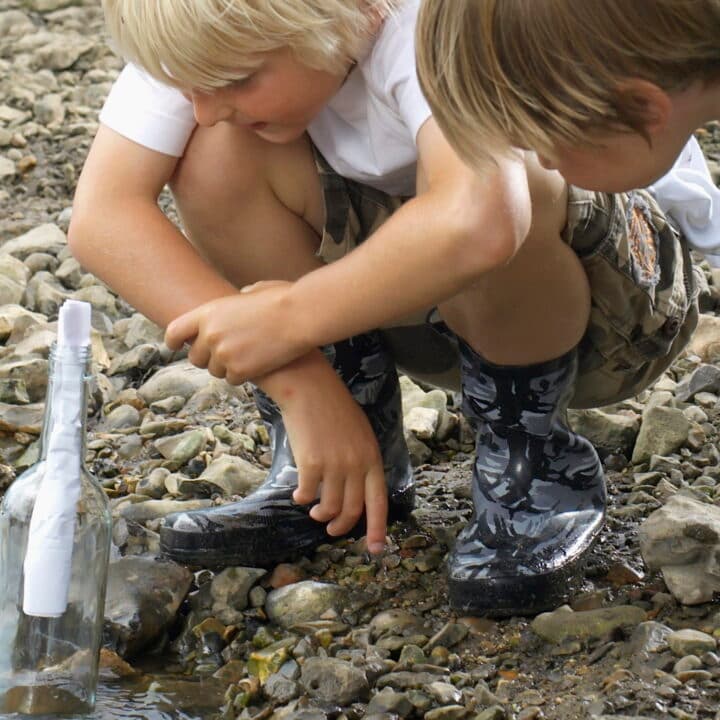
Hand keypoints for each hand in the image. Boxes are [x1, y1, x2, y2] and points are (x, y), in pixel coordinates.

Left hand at [164, 281, 309, 383]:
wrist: (299, 317)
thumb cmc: (284, 300)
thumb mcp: (255, 291)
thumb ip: (239, 300)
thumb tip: (241, 299)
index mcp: (208, 312)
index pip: (175, 331)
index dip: (173, 341)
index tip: (176, 346)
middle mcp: (209, 334)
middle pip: (195, 357)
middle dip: (208, 358)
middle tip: (228, 354)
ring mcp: (223, 354)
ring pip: (215, 371)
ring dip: (228, 367)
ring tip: (249, 356)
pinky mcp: (239, 370)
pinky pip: (232, 379)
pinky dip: (243, 375)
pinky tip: (258, 364)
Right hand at [258, 352, 387, 553]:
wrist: (310, 387)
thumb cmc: (334, 408)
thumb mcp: (359, 433)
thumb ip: (361, 461)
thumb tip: (356, 490)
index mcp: (372, 458)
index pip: (379, 502)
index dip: (378, 529)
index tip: (376, 550)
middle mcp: (356, 465)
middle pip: (352, 510)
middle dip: (341, 527)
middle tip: (331, 529)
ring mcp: (334, 465)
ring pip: (329, 508)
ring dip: (320, 515)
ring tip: (314, 511)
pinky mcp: (311, 463)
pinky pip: (307, 495)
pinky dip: (302, 498)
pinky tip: (299, 493)